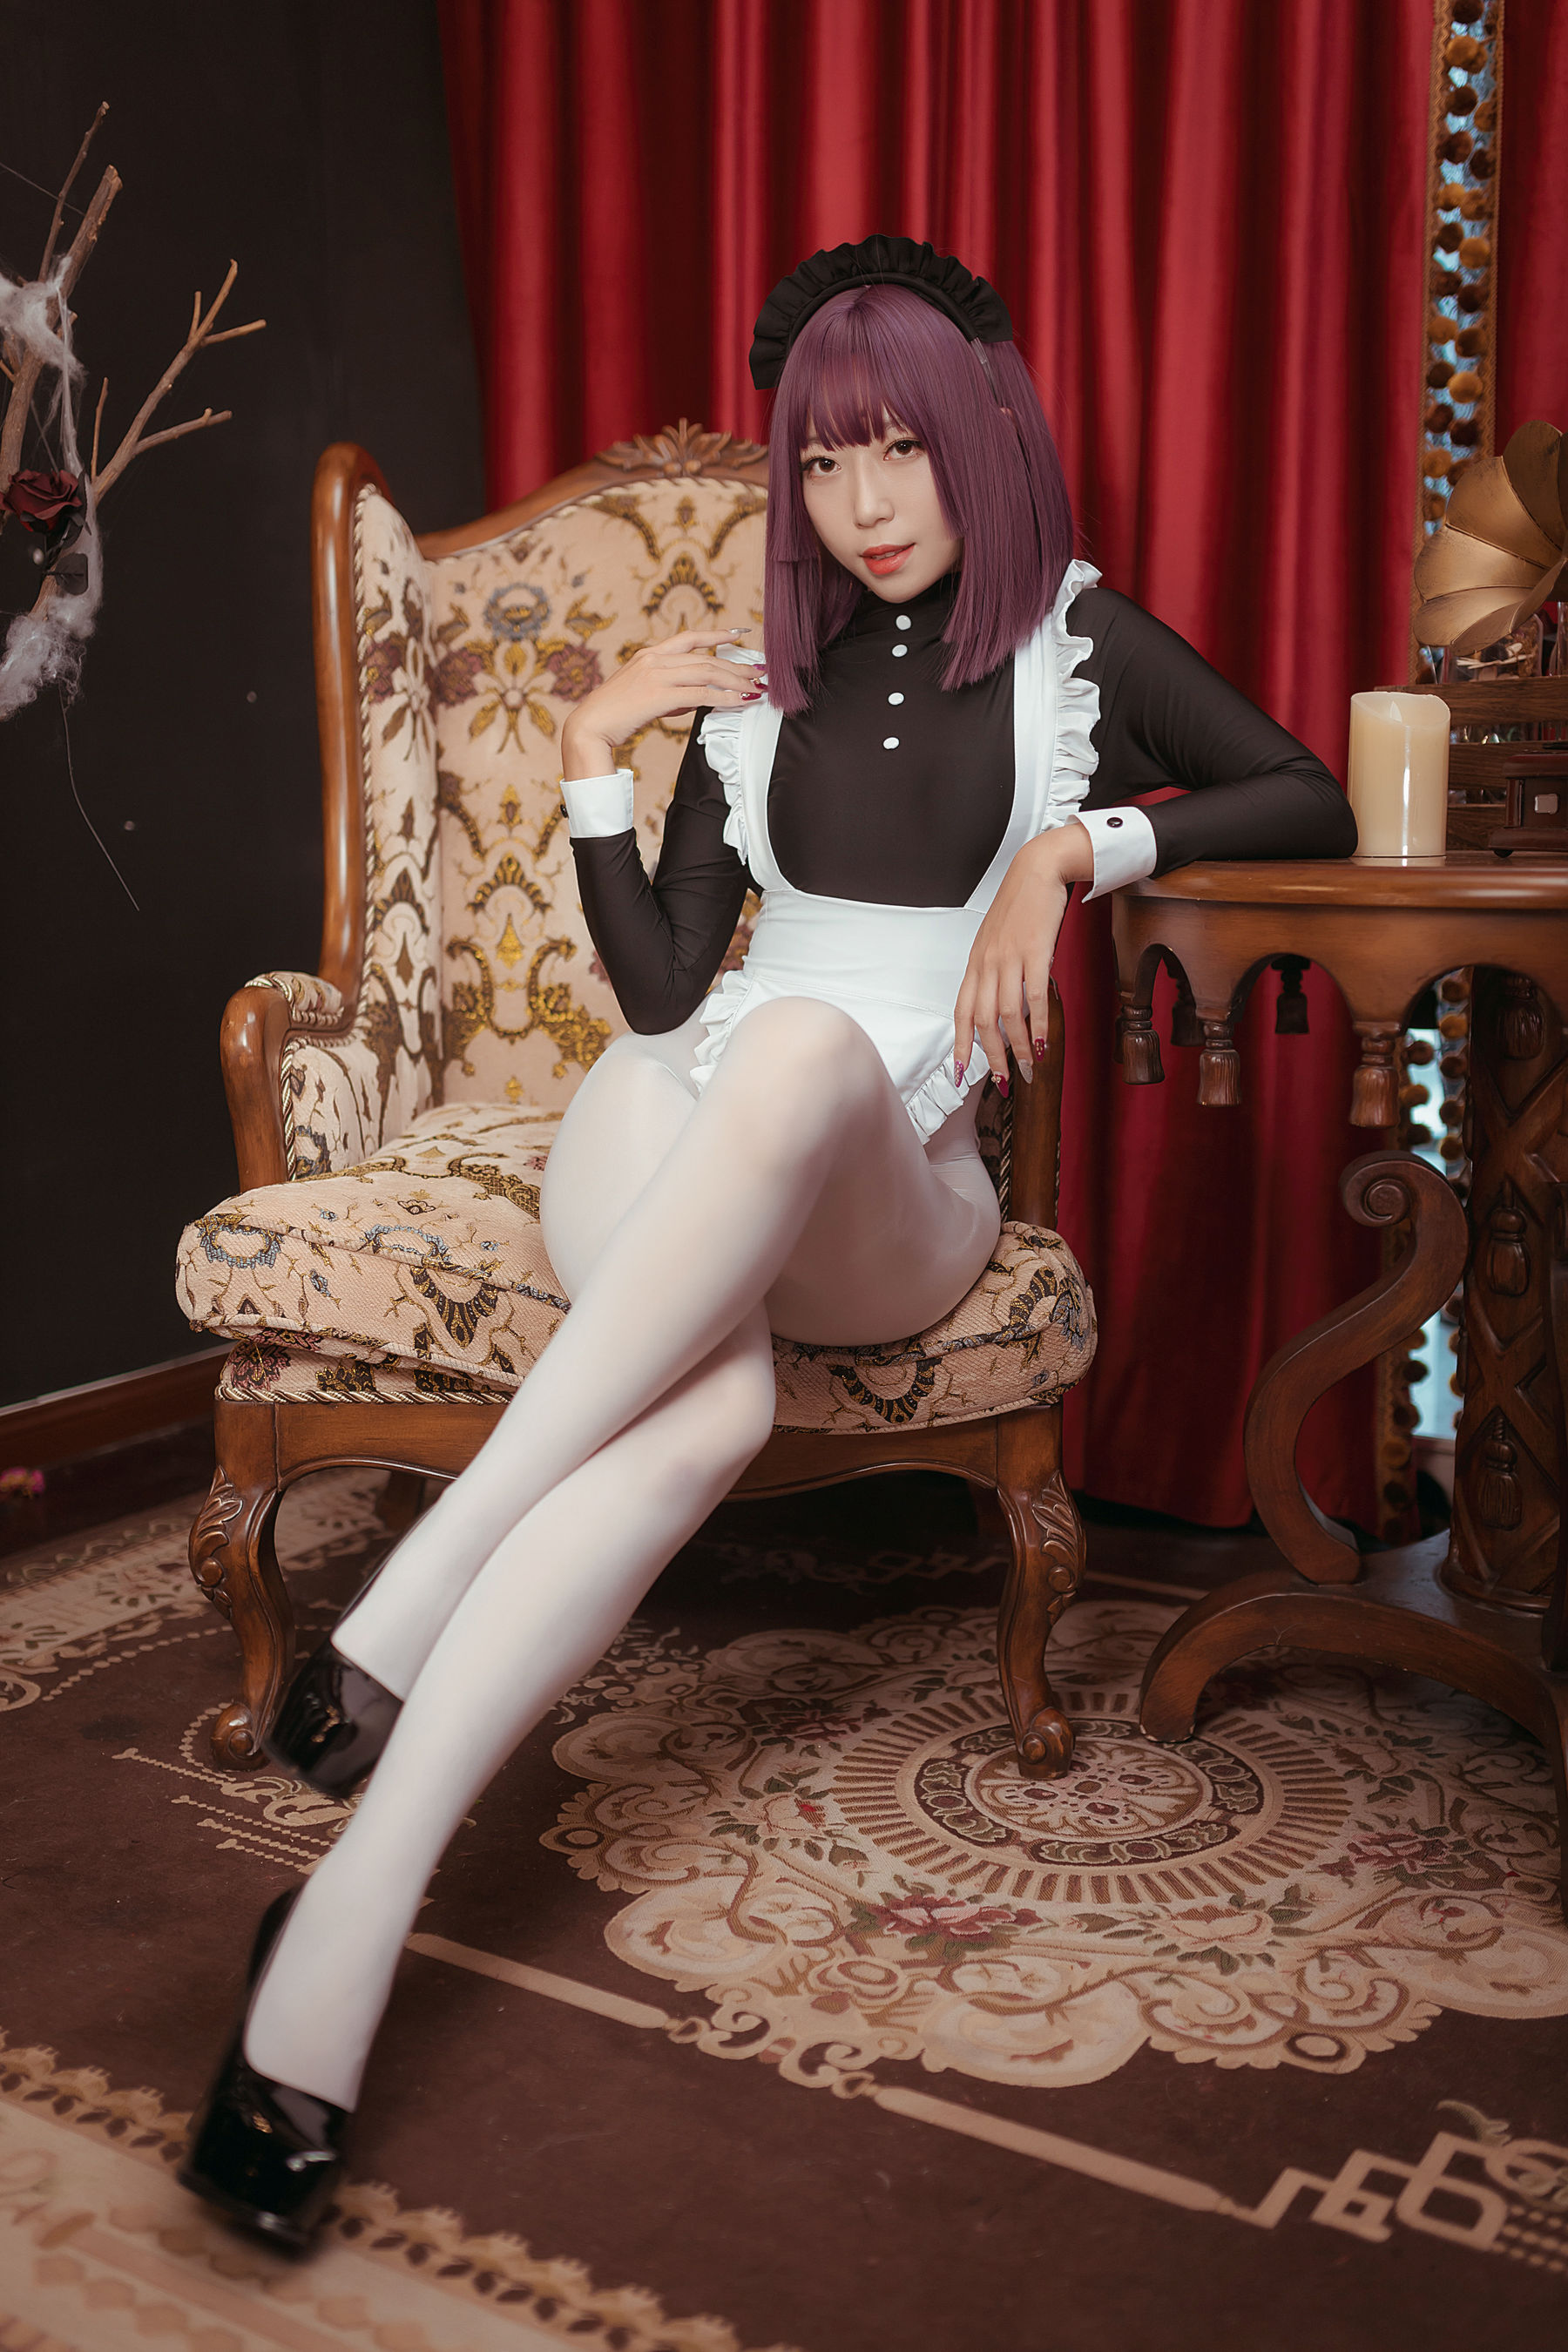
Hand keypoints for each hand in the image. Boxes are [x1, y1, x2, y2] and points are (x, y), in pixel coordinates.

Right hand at [561, 628, 764, 778]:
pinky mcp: (659, 695)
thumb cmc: (614, 715)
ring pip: (707, 672)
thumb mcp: (643, 695)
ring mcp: (656, 675)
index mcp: (649, 655)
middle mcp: (654, 659)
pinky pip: (701, 694)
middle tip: (760, 671)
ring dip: (737, 680)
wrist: (589, 727)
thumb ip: (670, 692)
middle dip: (737, 665)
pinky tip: (740, 701)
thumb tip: (697, 697)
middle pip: (706, 658)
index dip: (716, 635)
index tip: (739, 633)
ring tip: (757, 687)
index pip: (689, 638)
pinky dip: (724, 697)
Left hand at [953, 821, 1093, 1085]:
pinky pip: (1033, 995)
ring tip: (1029, 1067)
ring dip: (1017, 1046)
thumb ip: (995, 971)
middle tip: (1006, 1080)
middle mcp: (987, 963)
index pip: (961, 1011)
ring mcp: (1009, 958)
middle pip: (981, 1020)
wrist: (1038, 869)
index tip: (962, 1073)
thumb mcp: (997, 941)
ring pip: (1007, 1013)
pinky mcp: (1035, 951)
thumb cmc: (1020, 907)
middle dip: (992, 1056)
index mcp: (976, 963)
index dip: (961, 1045)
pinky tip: (1043, 1041)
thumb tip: (1000, 1005)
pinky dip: (1038, 1023)